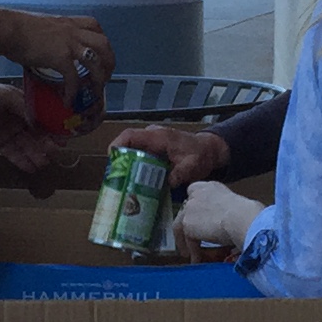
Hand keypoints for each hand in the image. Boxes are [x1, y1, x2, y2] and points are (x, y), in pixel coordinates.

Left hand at [0, 75, 57, 171]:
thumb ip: (24, 107)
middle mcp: (18, 120)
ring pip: (25, 146)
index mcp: (23, 105)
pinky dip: (20, 161)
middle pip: (35, 135)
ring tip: (42, 164)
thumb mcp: (6, 96)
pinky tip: (30, 168)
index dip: (52, 129)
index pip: (42, 119)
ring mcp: (8, 133)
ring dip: (34, 155)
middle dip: (44, 145)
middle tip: (52, 155)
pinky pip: (12, 154)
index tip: (62, 140)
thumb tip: (41, 121)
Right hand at [3, 10, 115, 89]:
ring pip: (96, 62)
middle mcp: (74, 31)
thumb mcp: (43, 27)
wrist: (8, 29)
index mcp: (69, 23)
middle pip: (104, 45)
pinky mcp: (60, 57)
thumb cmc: (18, 28)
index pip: (95, 27)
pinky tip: (69, 100)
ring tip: (94, 92)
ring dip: (99, 79)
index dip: (101, 41)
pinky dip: (74, 91)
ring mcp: (69, 44)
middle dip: (109, 62)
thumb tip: (48, 47)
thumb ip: (52, 36)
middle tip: (104, 77)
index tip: (99, 53)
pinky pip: (74, 77)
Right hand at [113, 124, 233, 185]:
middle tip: (116, 181)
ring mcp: (151, 145)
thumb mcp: (193, 165)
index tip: (112, 162)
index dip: (117, 146)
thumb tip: (168, 183)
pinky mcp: (153, 153)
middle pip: (126, 146)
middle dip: (118, 163)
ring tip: (122, 185)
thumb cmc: (201, 154)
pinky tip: (135, 185)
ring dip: (126, 168)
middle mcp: (151, 138)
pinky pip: (138, 158)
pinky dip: (135, 170)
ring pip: (131, 153)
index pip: (130, 136)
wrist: (208, 151)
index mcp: (157, 137)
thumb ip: (181, 173)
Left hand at [178, 180, 266, 252]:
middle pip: (186, 211)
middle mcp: (197, 193)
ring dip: (186, 241)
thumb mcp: (237, 206)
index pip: (195, 192)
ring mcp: (190, 207)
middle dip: (189, 226)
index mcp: (211, 187)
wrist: (242, 218)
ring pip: (181, 226)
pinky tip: (197, 259)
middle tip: (193, 240)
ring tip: (191, 254)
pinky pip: (187, 240)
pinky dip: (192, 250)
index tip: (198, 220)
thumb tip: (231, 224)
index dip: (196, 208)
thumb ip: (228, 211)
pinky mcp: (187, 223)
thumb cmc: (249, 214)